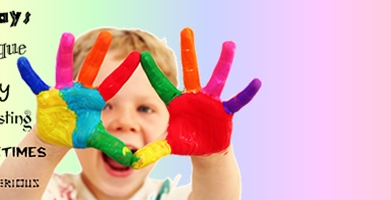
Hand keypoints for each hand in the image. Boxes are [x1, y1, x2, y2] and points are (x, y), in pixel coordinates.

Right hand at [17, 31, 139, 165]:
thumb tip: (133, 160)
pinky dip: (29, 74)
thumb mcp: (96, 140)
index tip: (138, 56)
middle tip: (107, 35)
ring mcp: (63, 91)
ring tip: (66, 36)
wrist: (56, 137)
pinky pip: (36, 83)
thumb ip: (113, 147)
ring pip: (63, 69)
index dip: (124, 71)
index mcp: (94, 99)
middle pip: (91, 69)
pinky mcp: (47, 96)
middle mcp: (80, 90)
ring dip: (64, 53)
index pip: (113, 84)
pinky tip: (22, 62)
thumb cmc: (77, 133)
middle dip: (98, 53)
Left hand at [132, 28, 261, 168]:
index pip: (162, 85)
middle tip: (186, 30)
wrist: (206, 149)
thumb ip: (153, 151)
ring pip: (217, 78)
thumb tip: (134, 162)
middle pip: (190, 71)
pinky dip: (246, 93)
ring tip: (230, 44)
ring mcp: (210, 101)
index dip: (153, 72)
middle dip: (188, 51)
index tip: (142, 56)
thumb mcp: (169, 146)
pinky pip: (237, 100)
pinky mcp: (224, 110)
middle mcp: (193, 96)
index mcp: (177, 102)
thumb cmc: (186, 142)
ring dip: (224, 62)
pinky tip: (256, 82)